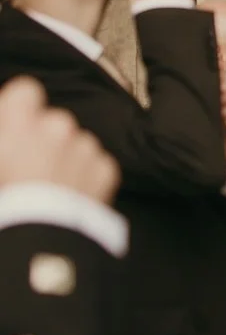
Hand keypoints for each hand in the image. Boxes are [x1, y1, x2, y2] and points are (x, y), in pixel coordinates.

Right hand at [0, 77, 119, 204]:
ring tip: (53, 190)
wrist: (41, 243)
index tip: (15, 128)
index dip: (20, 108)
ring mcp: (85, 147)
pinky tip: (71, 198)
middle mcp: (57, 127)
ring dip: (67, 158)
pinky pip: (95, 164)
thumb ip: (5, 142)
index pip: (25, 91)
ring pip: (77, 143)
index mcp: (21, 123)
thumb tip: (9, 145)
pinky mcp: (106, 168)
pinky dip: (86, 177)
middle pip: (53, 121)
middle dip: (44, 140)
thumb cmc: (8, 206)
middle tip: (32, 170)